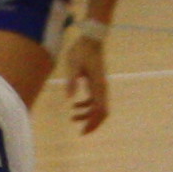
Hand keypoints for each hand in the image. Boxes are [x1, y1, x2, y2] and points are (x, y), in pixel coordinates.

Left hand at [57, 18, 111, 133]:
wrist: (91, 39)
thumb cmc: (81, 50)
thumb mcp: (72, 64)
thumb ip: (71, 80)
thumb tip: (69, 98)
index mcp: (98, 85)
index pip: (100, 109)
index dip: (93, 122)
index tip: (83, 131)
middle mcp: (102, 87)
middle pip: (102, 112)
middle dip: (93, 123)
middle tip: (81, 132)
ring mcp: (100, 86)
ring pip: (98, 107)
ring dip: (88, 115)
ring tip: (73, 118)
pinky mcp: (96, 83)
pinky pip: (94, 100)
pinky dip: (86, 106)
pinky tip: (74, 106)